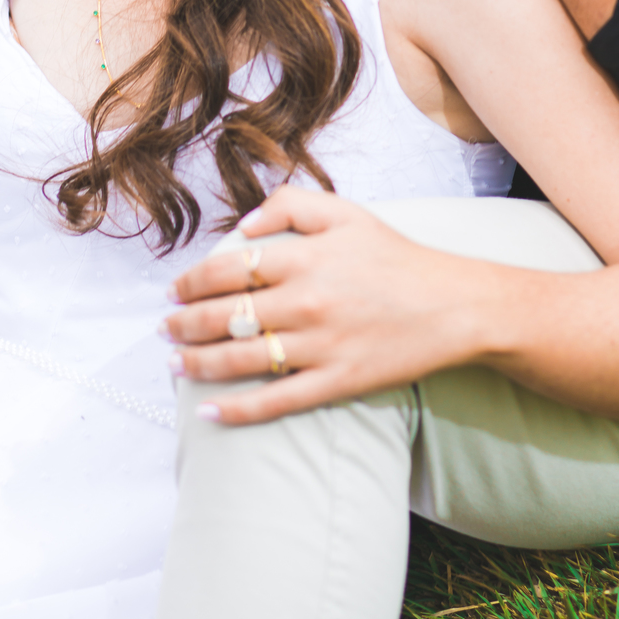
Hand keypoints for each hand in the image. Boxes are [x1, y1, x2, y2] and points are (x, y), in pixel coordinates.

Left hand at [162, 186, 487, 424]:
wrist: (454, 306)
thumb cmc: (397, 257)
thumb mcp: (347, 213)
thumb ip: (291, 205)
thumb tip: (242, 226)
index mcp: (305, 258)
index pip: (229, 269)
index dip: (192, 281)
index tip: (174, 290)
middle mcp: (306, 302)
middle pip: (226, 315)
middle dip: (184, 324)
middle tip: (164, 329)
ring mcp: (319, 346)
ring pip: (241, 359)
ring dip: (197, 363)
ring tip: (174, 364)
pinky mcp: (336, 383)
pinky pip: (275, 401)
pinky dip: (236, 410)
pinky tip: (207, 413)